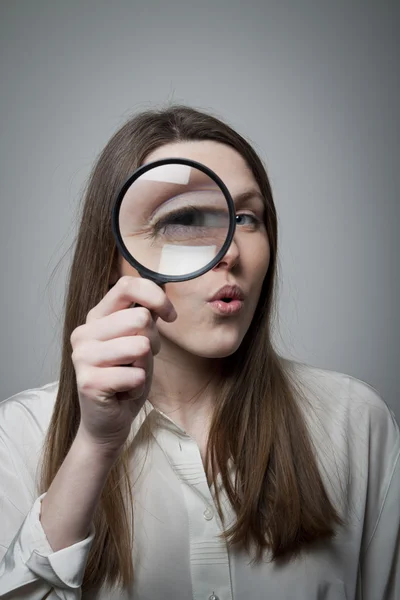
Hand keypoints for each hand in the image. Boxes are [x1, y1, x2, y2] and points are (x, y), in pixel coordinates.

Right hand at [70, 276, 176, 452]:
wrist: (109, 420)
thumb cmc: (126, 377)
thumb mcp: (140, 341)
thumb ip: (144, 316)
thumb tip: (160, 293)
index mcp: (96, 317)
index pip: (127, 286)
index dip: (156, 297)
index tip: (170, 316)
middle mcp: (84, 332)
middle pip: (140, 317)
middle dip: (153, 341)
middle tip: (141, 360)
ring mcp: (82, 356)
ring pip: (140, 345)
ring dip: (145, 366)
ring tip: (130, 375)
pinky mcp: (88, 381)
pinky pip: (136, 375)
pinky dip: (138, 388)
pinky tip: (124, 392)